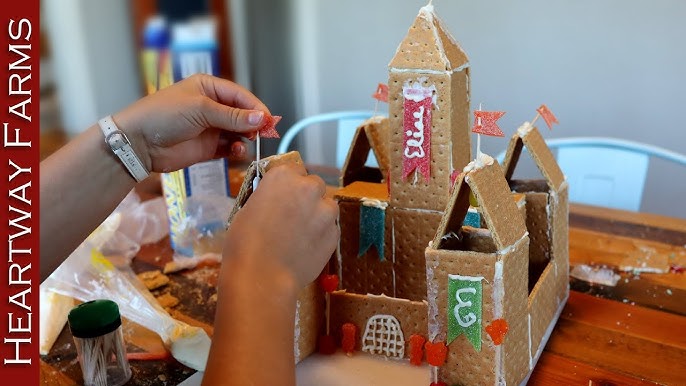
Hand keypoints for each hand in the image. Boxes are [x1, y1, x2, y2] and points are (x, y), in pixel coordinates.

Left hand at [113, 74, 267, 172]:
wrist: (139, 143)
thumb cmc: (165, 115)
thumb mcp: (201, 110)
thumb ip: (233, 116)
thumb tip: (262, 118)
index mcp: (208, 88)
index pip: (240, 96)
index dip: (256, 107)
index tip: (269, 120)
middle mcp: (211, 106)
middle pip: (242, 114)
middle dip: (254, 124)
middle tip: (264, 135)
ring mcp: (210, 128)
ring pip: (238, 133)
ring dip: (246, 138)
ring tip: (248, 144)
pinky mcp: (207, 148)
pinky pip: (229, 148)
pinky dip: (236, 151)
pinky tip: (237, 152)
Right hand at [223, 163, 338, 288]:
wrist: (262, 276)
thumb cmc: (245, 242)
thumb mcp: (248, 208)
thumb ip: (269, 197)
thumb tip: (277, 201)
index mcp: (283, 176)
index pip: (293, 168)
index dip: (288, 183)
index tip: (282, 195)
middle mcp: (309, 187)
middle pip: (314, 185)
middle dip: (306, 197)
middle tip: (292, 216)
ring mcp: (326, 211)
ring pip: (327, 206)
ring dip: (318, 215)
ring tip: (301, 235)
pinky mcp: (335, 234)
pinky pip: (330, 228)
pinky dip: (321, 235)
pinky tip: (306, 249)